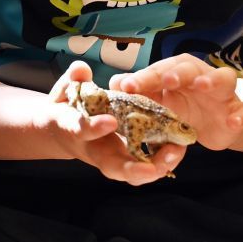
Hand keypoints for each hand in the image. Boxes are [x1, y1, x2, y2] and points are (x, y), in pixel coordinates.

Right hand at [46, 62, 188, 183]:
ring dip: (155, 167)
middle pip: (112, 167)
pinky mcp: (126, 158)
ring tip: (175, 153)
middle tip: (153, 168)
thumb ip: (74, 79)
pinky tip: (178, 148)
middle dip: (133, 170)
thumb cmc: (66, 107)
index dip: (94, 128)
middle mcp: (94, 150)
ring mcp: (110, 158)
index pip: (82, 131)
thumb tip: (81, 69)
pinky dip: (162, 160)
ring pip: (132, 172)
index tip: (111, 121)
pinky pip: (144, 165)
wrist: (64, 131)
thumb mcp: (66, 89)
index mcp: (74, 130)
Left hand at [114, 55, 242, 150]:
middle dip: (177, 73)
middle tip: (167, 80)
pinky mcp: (239, 110)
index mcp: (176, 72)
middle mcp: (200, 75)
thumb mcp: (159, 103)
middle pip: (188, 68)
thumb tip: (113, 84)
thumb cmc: (182, 107)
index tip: (128, 87)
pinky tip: (233, 122)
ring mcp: (222, 92)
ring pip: (221, 79)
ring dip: (211, 80)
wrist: (217, 123)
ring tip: (202, 86)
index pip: (158, 71)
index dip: (144, 78)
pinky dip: (240, 116)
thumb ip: (139, 94)